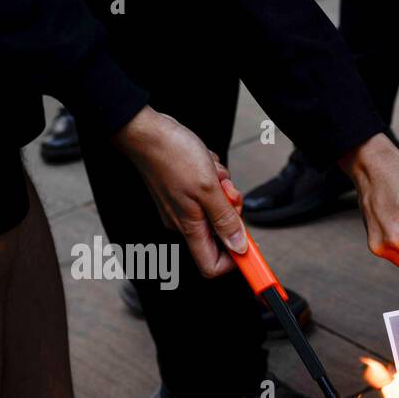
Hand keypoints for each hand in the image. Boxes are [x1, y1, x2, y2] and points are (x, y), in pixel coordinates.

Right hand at [112, 106, 247, 277]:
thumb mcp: (209, 189)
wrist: (147, 131)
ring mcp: (184, 207)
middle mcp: (184, 222)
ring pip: (218, 209)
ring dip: (223, 190)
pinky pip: (210, 193)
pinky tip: (205, 166)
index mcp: (189, 228)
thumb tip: (240, 246)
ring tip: (212, 173)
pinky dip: (214, 180)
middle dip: (232, 211)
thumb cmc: (172, 155)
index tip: (251, 249)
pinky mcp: (185, 193)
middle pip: (222, 233)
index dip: (235, 261)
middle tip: (227, 192)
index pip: (212, 266)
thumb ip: (225, 220)